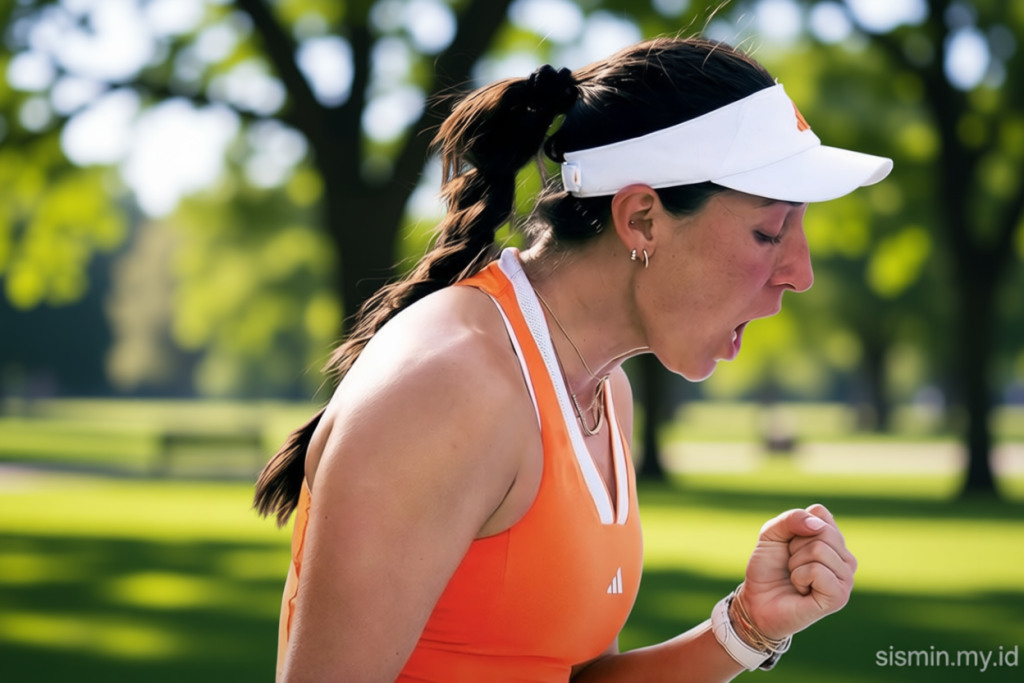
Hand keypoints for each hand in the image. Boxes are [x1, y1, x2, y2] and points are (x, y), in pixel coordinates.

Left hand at [738, 504, 856, 639]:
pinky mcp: (839, 596)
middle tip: (791, 565)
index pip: (819, 513)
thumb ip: (790, 519)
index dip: (794, 527)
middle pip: (821, 530)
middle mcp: (845, 558)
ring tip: (796, 579)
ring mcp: (845, 578)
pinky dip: (799, 577)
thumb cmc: (767, 569)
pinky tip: (801, 590)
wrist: (757, 602)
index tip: (788, 545)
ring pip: (819, 549)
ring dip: (795, 564)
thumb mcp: (771, 534)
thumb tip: (816, 525)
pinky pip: (817, 570)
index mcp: (833, 540)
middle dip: (794, 546)